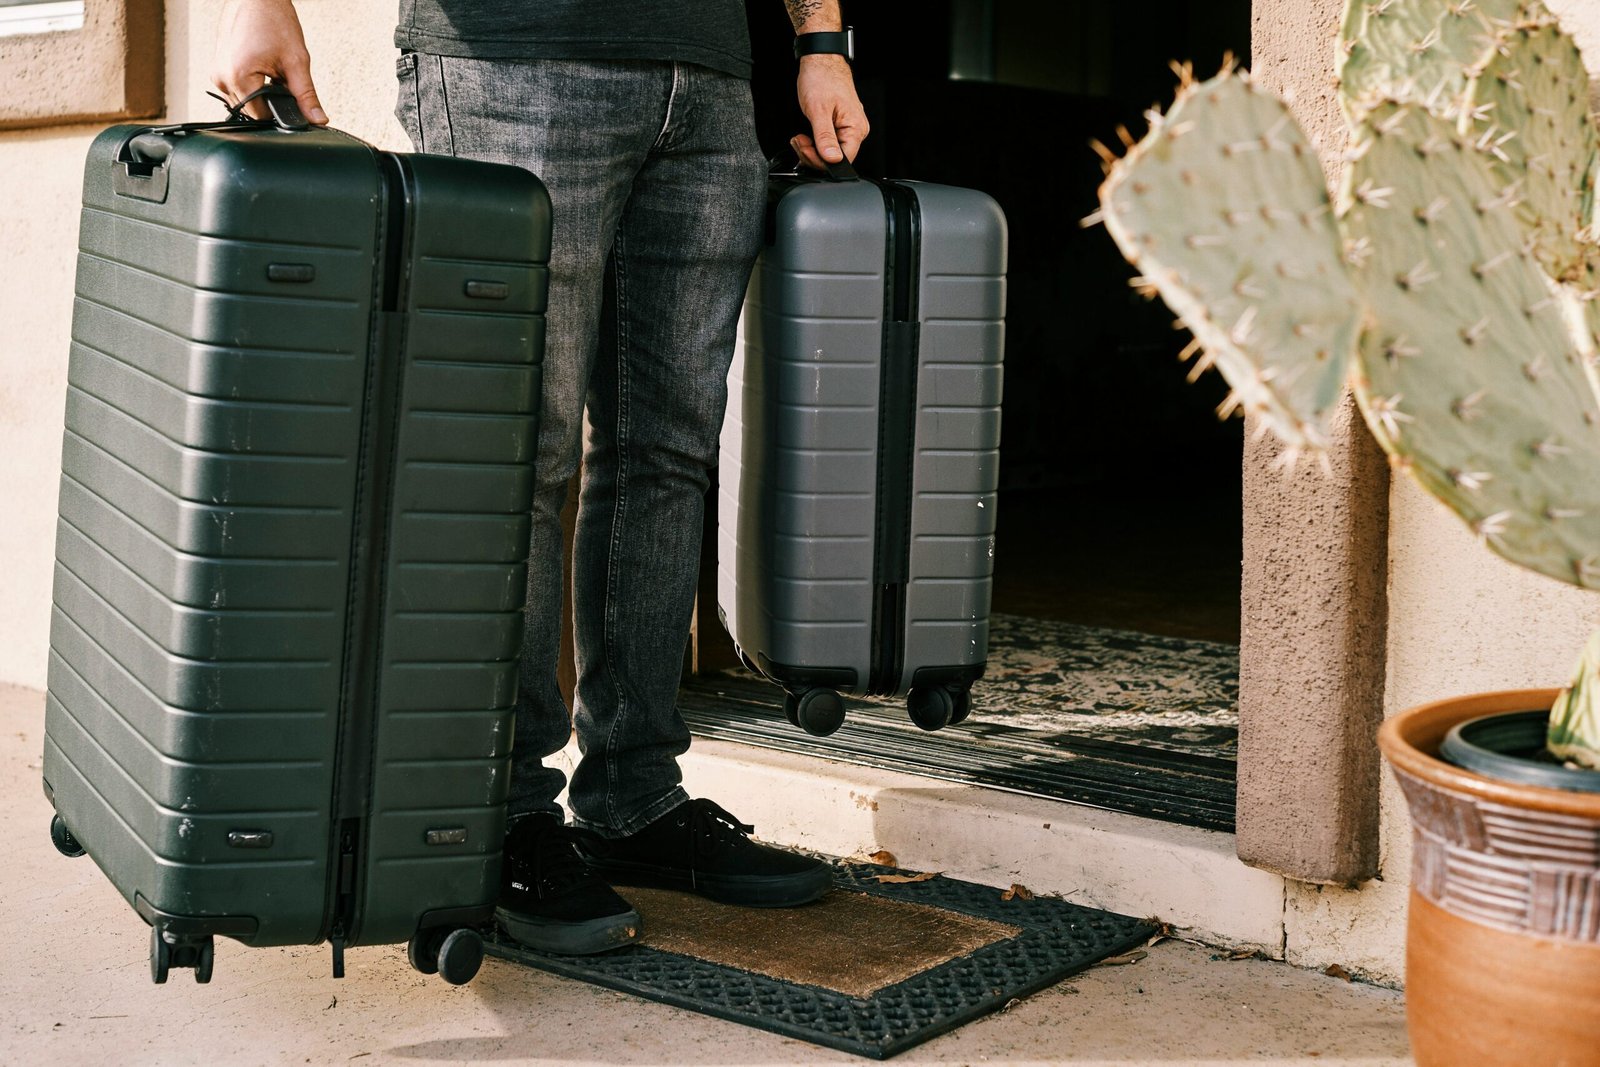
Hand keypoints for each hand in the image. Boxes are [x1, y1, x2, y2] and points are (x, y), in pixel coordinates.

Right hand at [212, 0, 327, 123]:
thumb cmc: (273, 19)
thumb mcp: (296, 61)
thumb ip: (306, 96)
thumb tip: (317, 119)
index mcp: (237, 77)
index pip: (262, 117)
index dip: (281, 115)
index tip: (293, 105)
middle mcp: (221, 78)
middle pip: (252, 112)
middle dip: (271, 104)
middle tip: (283, 81)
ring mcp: (216, 73)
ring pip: (244, 102)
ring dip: (261, 95)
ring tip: (272, 71)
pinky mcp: (218, 68)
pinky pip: (236, 89)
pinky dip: (252, 86)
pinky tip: (262, 69)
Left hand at [791, 54, 867, 168]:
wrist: (821, 60)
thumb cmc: (821, 78)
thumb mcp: (818, 110)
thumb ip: (825, 138)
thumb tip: (832, 159)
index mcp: (856, 128)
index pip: (843, 160)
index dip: (822, 160)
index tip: (805, 149)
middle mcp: (856, 129)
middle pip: (836, 158)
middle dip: (813, 154)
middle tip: (800, 142)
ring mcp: (848, 127)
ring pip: (830, 151)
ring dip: (811, 149)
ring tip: (800, 138)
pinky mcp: (840, 124)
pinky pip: (829, 142)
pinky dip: (815, 142)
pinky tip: (806, 136)